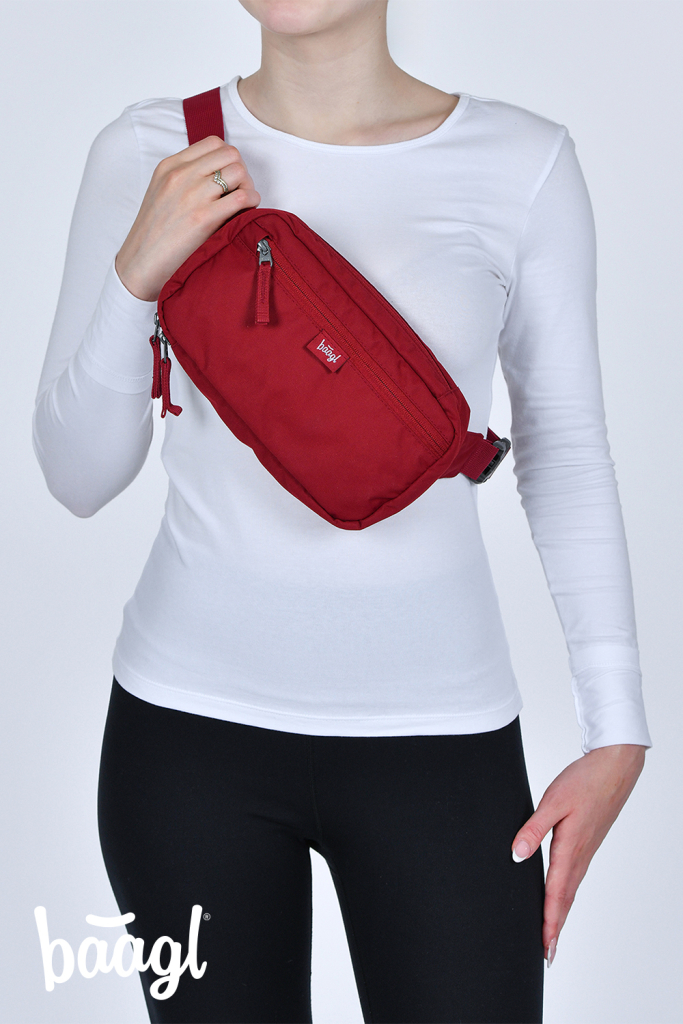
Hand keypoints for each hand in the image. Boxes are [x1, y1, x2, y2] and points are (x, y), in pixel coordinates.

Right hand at [115, 136, 260, 301]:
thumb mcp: (161, 193)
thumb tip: (218, 175)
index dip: (228, 159)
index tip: (229, 178)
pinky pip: (242, 197)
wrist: (139, 264)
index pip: (213, 143)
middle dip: (241, 171)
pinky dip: (252, 202)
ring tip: (242, 204)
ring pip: (239, 172)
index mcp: (170, 166)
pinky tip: (246, 212)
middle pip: (230, 154)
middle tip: (239, 192)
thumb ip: (184, 178)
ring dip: (248, 186)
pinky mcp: (203, 218)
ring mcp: (192, 195)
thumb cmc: (154, 234)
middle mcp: (181, 175)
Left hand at [511, 743, 646, 965]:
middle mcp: (580, 855)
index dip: (549, 923)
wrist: (614, 768)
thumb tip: (516, 856)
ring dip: (560, 913)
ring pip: (570, 890)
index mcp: (570, 849)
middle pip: (565, 900)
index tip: (544, 948)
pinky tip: (560, 895)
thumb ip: (533, 829)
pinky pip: (574, 876)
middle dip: (555, 928)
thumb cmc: (584, 781)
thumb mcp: (552, 801)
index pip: (556, 895)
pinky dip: (566, 894)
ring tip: (551, 934)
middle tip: (547, 955)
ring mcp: (585, 850)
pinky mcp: (586, 842)